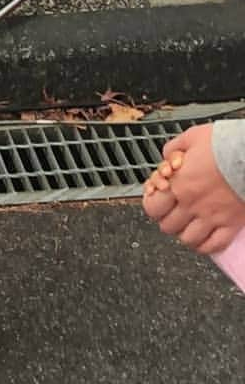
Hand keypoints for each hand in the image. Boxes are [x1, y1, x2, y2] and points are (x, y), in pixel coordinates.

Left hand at [143, 125, 244, 254]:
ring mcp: (212, 217)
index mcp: (178, 183)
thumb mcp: (190, 138)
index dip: (152, 205)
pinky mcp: (232, 224)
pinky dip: (206, 246)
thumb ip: (173, 149)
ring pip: (189, 239)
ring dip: (185, 234)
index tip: (156, 201)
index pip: (152, 207)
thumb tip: (167, 158)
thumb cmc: (223, 144)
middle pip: (168, 226)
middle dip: (167, 219)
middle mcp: (191, 203)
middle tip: (173, 213)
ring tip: (188, 226)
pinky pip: (214, 245)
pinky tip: (205, 238)